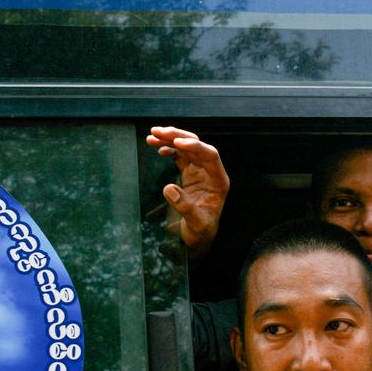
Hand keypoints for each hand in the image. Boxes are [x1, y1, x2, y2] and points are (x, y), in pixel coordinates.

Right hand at [146, 126, 229, 257]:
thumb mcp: (196, 225)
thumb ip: (185, 207)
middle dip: (178, 136)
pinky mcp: (189, 174)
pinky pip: (179, 155)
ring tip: (152, 136)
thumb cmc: (201, 233)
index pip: (210, 155)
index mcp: (218, 181)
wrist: (197, 238)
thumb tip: (169, 188)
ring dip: (170, 139)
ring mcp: (200, 171)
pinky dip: (168, 149)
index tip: (177, 142)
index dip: (195, 146)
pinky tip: (158, 148)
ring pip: (186, 148)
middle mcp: (210, 172)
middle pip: (197, 146)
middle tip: (159, 132)